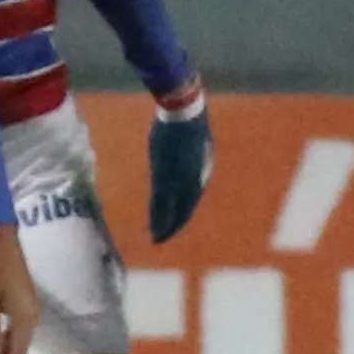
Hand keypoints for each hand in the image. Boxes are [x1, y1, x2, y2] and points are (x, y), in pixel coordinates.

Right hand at [147, 85, 213, 242]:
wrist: (185, 113)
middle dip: (173, 226)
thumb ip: (196, 162)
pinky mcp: (163, 177)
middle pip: (183, 211)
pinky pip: (159, 203)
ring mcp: (178, 181)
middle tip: (162, 238)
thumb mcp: (200, 146)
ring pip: (170, 211)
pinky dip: (156, 217)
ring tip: (156, 239)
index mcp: (201, 174)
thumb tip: (192, 169)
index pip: (191, 202)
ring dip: (163, 226)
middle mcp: (192, 182)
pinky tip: (152, 227)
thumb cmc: (192, 124)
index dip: (182, 214)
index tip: (175, 223)